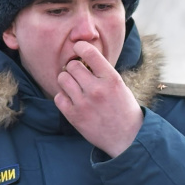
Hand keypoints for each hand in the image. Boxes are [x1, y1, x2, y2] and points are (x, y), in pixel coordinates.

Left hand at [53, 41, 142, 157]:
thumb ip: (102, 72)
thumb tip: (83, 57)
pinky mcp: (73, 116)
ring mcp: (83, 103)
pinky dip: (62, 96)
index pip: (90, 53)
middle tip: (78, 74)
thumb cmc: (123, 109)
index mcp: (111, 79)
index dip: (80, 47)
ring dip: (66, 80)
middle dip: (73, 68)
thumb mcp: (119, 85)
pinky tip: (71, 99)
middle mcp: (96, 89)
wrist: (126, 138)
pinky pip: (58, 97)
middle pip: (72, 66)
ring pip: (62, 79)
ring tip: (73, 86)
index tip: (77, 47)